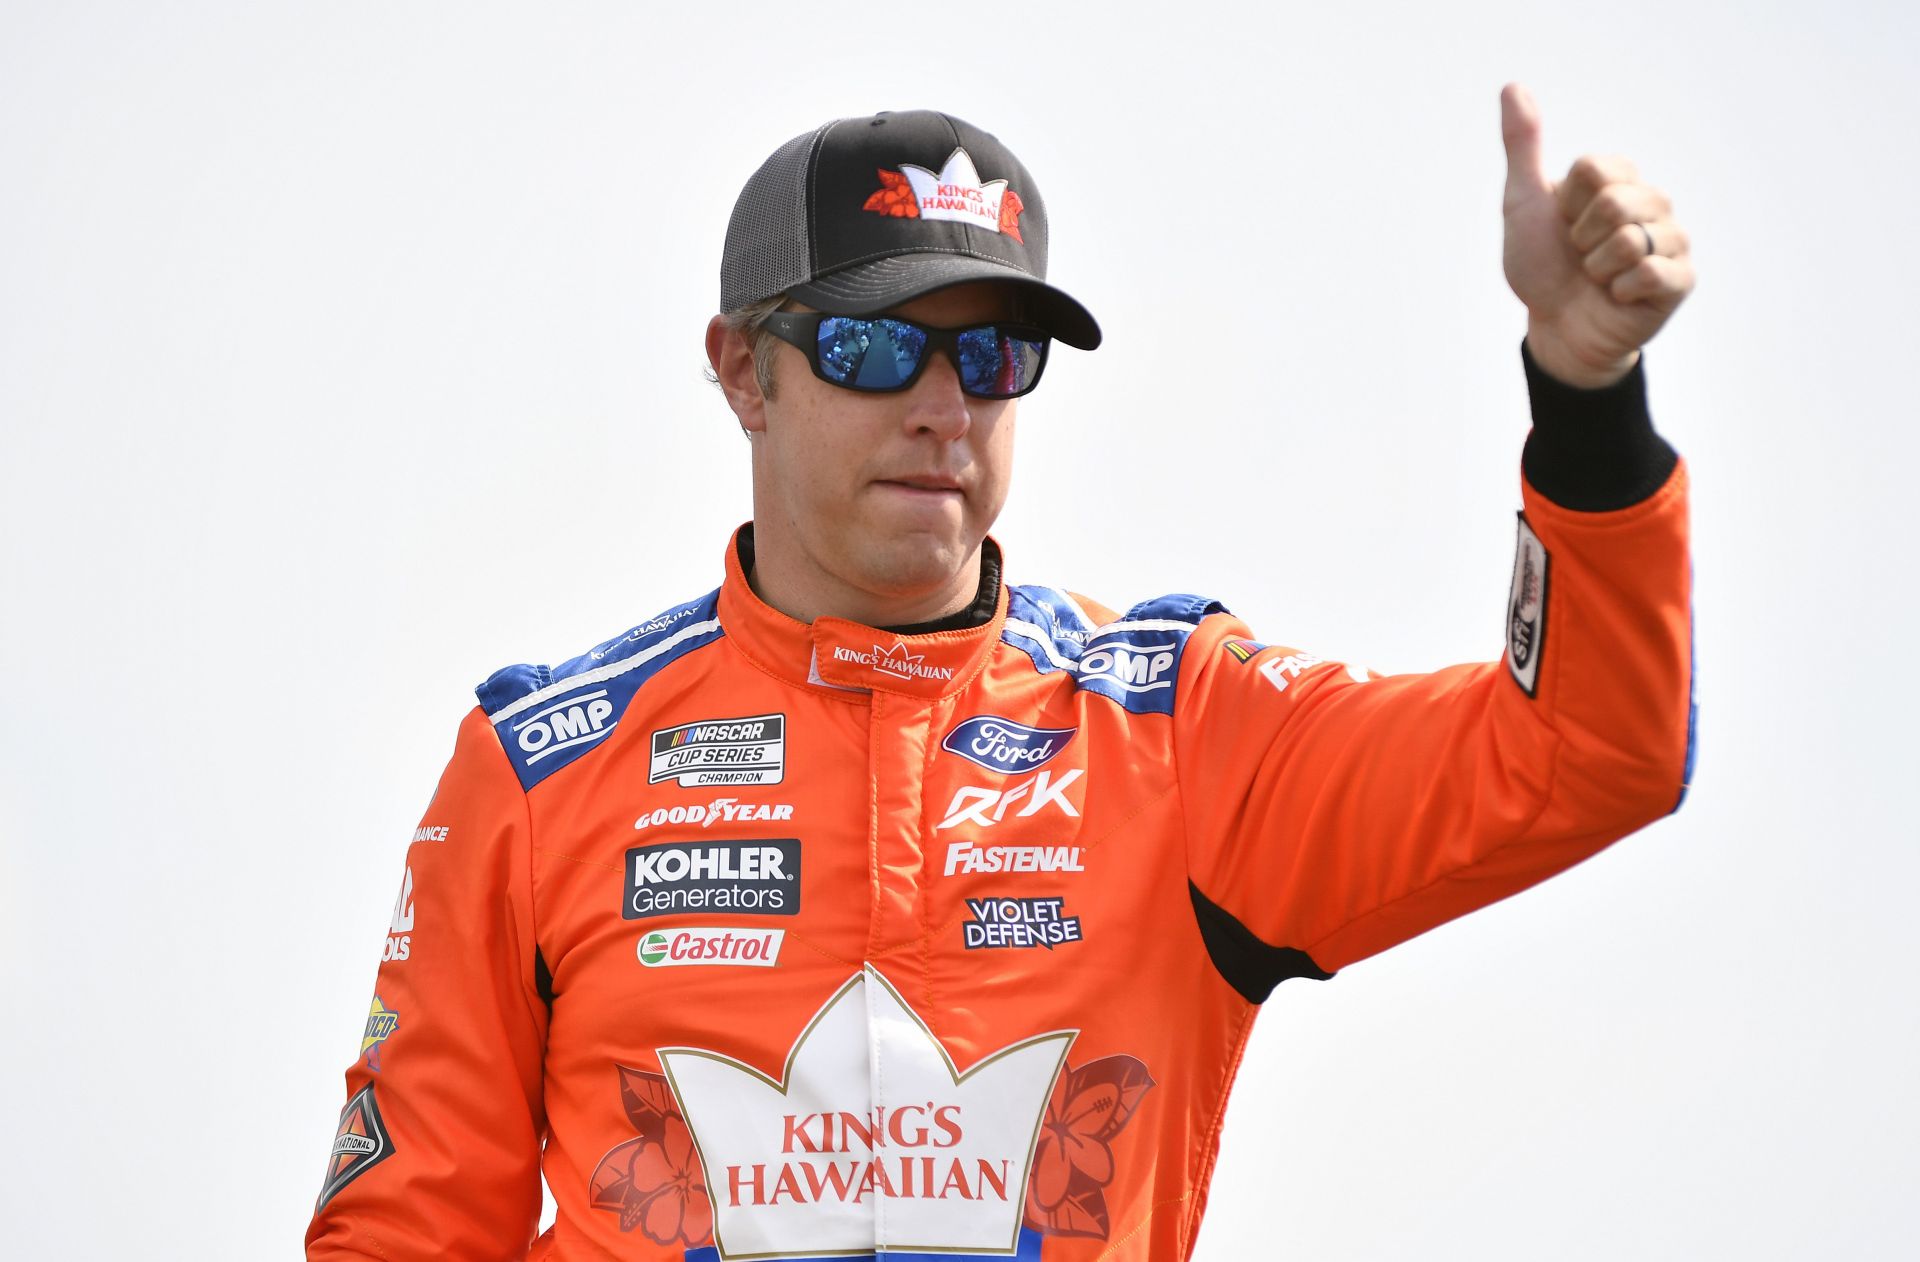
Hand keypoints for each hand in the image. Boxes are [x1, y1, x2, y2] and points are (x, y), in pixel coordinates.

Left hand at [1500, 83, 1695, 387]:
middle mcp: (1653, 202)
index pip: (1593, 170)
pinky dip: (1619, 290)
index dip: (1566, 205)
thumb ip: (1523, 146)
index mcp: (1620, 179)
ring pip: (1630, 238)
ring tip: (1598, 277)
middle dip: (1581, 238)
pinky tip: (1618, 297)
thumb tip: (1513, 87)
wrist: (1556, 328)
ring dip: (1597, 268)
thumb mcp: (1524, 202)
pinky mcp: (1681, 279)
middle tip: (1581, 256)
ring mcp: (1672, 240)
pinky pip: (1651, 273)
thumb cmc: (1541, 266)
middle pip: (1614, 201)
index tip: (1564, 225)